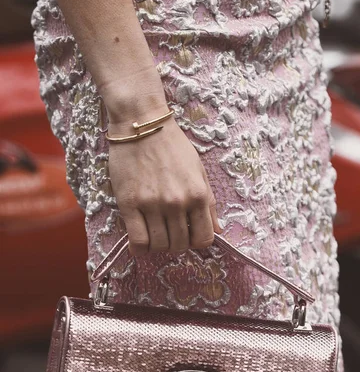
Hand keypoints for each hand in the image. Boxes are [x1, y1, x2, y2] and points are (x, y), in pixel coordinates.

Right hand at [107, 107, 222, 256]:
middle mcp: (177, 202)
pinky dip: (140, 248)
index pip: (204, 239)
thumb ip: (209, 203)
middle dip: (176, 244)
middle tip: (169, 232)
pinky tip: (140, 241)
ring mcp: (152, 204)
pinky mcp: (129, 204)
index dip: (196, 242)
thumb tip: (218, 230)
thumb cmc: (172, 145)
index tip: (188, 235)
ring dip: (158, 245)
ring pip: (159, 245)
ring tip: (154, 233)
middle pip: (180, 245)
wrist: (141, 123)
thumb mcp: (199, 171)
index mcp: (198, 195)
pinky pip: (137, 240)